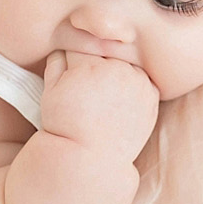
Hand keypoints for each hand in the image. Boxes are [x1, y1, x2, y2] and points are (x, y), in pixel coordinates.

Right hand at [40, 50, 158, 162]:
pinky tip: (120, 101)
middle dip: (96, 64)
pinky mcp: (151, 96)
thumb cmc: (65, 126)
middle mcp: (117, 69)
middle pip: (106, 52)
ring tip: (104, 96)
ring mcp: (138, 82)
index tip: (71, 76)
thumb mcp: (50, 92)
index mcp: (90, 64)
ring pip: (125, 63)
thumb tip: (63, 48)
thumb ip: (56, 62)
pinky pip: (142, 79)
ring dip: (117, 72)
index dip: (72, 61)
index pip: (80, 45)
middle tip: (89, 89)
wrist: (91, 158)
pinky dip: (134, 85)